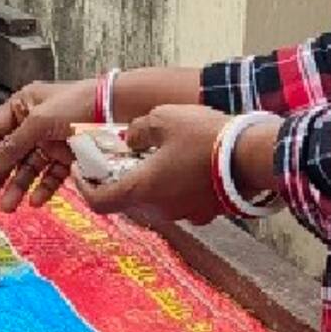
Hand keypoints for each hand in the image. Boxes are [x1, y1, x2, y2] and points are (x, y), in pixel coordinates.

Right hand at [0, 79, 95, 211]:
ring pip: (27, 168)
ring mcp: (51, 141)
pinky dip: (42, 188)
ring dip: (16, 188)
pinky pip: (50, 175)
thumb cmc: (77, 104)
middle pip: (8, 155)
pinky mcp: (68, 155)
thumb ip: (12, 145)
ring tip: (8, 207)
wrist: (116, 110)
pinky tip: (35, 201)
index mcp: (22, 106)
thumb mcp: (38, 122)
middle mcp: (34, 124)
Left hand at [75, 104, 231, 226]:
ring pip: (154, 200)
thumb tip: (131, 140)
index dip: (83, 187)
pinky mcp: (206, 211)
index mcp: (142, 189)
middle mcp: (161, 208)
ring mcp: (185, 212)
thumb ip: (138, 131)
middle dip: (117, 178)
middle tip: (115, 155)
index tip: (79, 169)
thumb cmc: (204, 137)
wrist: (251, 155)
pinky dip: (172, 185)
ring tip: (150, 155)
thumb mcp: (161, 119)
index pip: (99, 201)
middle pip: (127, 199)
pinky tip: (180, 163)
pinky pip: (180, 199)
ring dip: (146, 181)